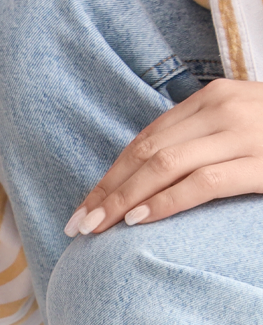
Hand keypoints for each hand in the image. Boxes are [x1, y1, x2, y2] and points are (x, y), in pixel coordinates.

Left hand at [70, 78, 262, 234]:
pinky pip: (203, 182)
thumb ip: (199, 137)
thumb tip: (145, 176)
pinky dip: (165, 202)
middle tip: (79, 224)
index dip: (111, 176)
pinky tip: (138, 220)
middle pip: (147, 152)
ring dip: (123, 200)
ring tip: (98, 227)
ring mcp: (244, 134)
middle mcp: (224, 109)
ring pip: (165, 165)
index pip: (147, 140)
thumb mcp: (239, 124)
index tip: (86, 206)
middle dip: (108, 191)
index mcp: (212, 97)